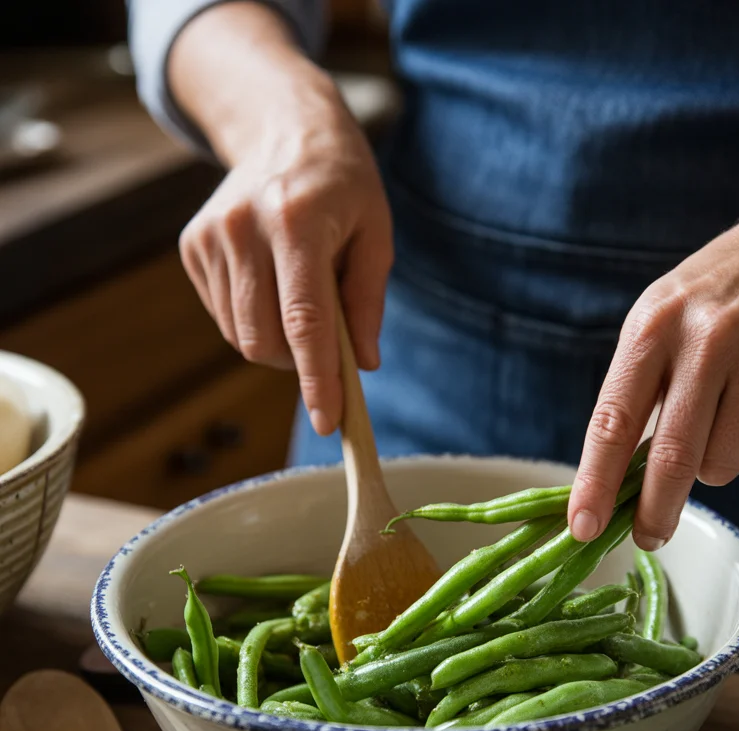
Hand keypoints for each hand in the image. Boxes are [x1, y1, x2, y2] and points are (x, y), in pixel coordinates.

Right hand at [170, 4, 392, 434]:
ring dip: (275, 344)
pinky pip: (223, 317)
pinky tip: (270, 285)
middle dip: (297, 364)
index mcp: (297, 222)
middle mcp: (244, 228)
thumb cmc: (342, 187)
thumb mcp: (376, 234)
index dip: (317, 378)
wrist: (284, 129)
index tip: (328, 422)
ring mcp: (210, 236)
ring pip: (239, 336)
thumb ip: (367, 301)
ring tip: (299, 301)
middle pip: (263, 338)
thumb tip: (361, 365)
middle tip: (326, 350)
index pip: (305, 321)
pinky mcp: (191, 246)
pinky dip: (252, 322)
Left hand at [568, 173, 738, 548]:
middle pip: (675, 457)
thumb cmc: (707, 304)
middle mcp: (709, 340)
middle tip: (648, 536)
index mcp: (654, 328)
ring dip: (711, 463)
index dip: (595, 481)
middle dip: (656, 510)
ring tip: (719, 414)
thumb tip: (609, 487)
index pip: (613, 420)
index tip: (582, 527)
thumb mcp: (655, 326)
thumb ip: (632, 396)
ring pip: (722, 464)